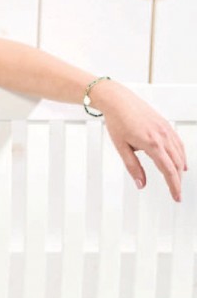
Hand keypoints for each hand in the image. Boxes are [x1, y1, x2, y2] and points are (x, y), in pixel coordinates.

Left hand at [91, 79, 186, 201]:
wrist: (118, 100)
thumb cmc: (117, 121)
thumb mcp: (122, 148)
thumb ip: (133, 167)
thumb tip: (141, 184)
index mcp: (152, 144)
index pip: (168, 171)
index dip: (174, 186)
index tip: (176, 197)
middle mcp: (163, 136)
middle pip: (176, 164)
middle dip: (177, 181)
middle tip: (176, 194)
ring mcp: (166, 129)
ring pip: (180, 153)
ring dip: (180, 169)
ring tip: (178, 181)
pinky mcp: (165, 125)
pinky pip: (178, 143)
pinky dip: (181, 155)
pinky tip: (181, 162)